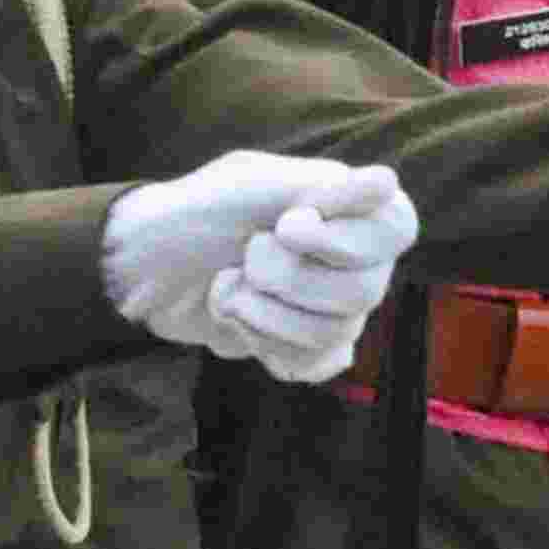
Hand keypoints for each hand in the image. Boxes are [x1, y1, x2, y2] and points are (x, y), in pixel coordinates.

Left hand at [103, 156, 417, 381]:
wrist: (151, 262)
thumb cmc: (203, 209)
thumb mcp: (249, 184)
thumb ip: (317, 186)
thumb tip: (387, 182)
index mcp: (352, 207)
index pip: (397, 230)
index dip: (342, 240)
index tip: (288, 227)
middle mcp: (358, 259)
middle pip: (363, 291)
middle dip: (285, 277)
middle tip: (246, 255)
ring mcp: (338, 307)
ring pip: (334, 332)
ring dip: (263, 311)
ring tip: (232, 285)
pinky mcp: (309, 347)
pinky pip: (315, 365)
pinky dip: (264, 344)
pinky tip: (241, 320)